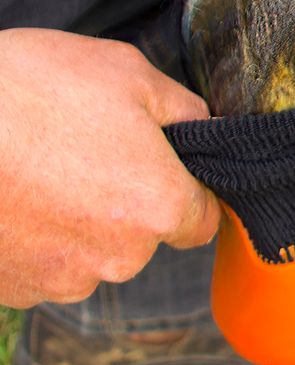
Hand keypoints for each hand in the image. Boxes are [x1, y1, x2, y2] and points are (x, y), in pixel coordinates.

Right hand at [0, 28, 218, 307]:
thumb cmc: (31, 89)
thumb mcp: (129, 75)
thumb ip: (186, 112)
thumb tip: (206, 131)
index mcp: (159, 206)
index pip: (204, 221)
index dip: (192, 193)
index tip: (169, 172)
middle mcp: (118, 257)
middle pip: (147, 236)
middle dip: (132, 199)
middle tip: (93, 151)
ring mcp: (60, 279)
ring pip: (95, 252)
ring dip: (83, 220)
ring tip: (46, 167)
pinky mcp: (13, 289)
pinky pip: (48, 264)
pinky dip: (41, 235)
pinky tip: (19, 192)